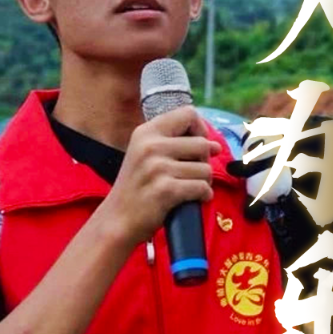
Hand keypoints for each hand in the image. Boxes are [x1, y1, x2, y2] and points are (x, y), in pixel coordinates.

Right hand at [101, 106, 220, 247]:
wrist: (117, 219)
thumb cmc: (136, 188)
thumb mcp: (144, 154)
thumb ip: (172, 142)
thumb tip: (215, 145)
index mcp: (146, 132)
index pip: (188, 113)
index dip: (200, 129)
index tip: (196, 147)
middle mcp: (150, 146)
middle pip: (203, 143)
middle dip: (204, 161)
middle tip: (191, 174)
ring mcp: (157, 168)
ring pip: (206, 168)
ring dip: (204, 181)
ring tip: (189, 188)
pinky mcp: (166, 190)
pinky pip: (202, 188)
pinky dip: (204, 196)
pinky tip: (193, 200)